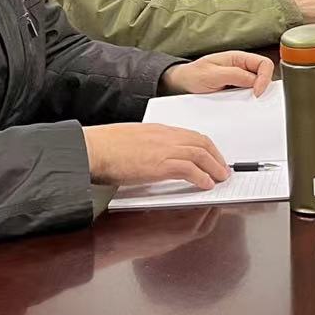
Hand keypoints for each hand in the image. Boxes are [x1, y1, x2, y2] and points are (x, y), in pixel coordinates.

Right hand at [84, 123, 230, 189]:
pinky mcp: (160, 164)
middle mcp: (165, 136)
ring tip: (220, 178)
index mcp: (158, 130)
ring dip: (214, 167)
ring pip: (200, 154)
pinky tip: (205, 184)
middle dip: (216, 156)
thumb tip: (155, 157)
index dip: (205, 147)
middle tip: (223, 168)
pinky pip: (189, 169)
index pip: (191, 135)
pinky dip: (201, 177)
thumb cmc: (104, 146)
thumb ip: (148, 145)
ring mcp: (164, 149)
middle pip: (201, 142)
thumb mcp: (132, 140)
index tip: (211, 156)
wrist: (92, 148)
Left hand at [161, 51, 273, 96]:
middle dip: (263, 88)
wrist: (182, 83)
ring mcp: (240, 79)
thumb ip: (234, 75)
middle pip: (264, 75)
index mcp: (239, 58)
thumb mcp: (212, 74)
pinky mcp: (237, 90)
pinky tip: (240, 104)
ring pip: (258, 86)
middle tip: (254, 99)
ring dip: (254, 95)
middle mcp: (242, 67)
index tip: (257, 92)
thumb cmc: (194, 74)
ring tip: (245, 102)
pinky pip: (248, 95)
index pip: (264, 64)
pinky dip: (248, 101)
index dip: (265, 78)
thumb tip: (254, 80)